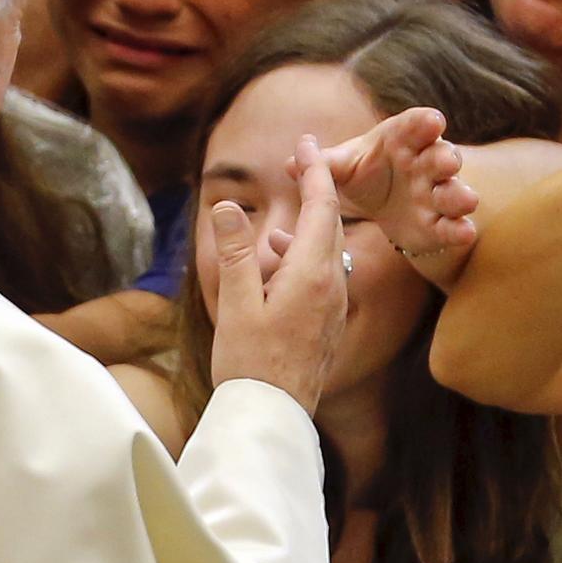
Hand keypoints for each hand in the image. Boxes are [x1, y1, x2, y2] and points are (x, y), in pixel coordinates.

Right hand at [209, 134, 347, 413]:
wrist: (272, 420)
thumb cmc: (249, 364)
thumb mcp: (235, 304)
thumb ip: (235, 252)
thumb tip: (227, 206)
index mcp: (313, 275)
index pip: (322, 207)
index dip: (315, 170)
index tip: (305, 142)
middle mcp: (333, 287)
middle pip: (331, 225)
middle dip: (314, 192)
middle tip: (297, 165)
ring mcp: (334, 308)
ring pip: (327, 253)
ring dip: (305, 232)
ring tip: (272, 236)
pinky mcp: (328, 326)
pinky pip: (324, 277)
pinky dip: (305, 260)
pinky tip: (278, 272)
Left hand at [317, 107, 476, 257]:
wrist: (384, 201)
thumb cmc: (364, 172)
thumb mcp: (342, 166)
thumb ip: (321, 166)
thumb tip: (290, 164)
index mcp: (400, 140)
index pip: (414, 126)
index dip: (423, 123)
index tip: (432, 121)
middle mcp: (424, 163)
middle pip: (440, 156)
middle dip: (446, 158)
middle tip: (447, 162)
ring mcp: (435, 194)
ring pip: (452, 191)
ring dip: (459, 194)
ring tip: (466, 200)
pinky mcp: (439, 223)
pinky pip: (452, 225)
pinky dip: (459, 229)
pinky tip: (465, 233)